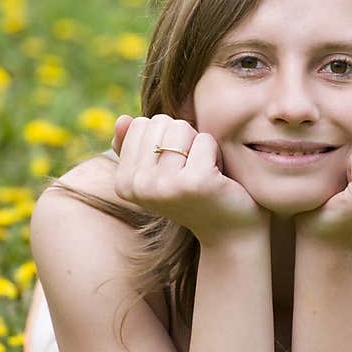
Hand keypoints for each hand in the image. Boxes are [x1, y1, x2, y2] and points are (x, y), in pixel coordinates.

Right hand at [111, 114, 269, 244]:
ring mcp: (165, 185)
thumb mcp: (160, 172)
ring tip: (203, 172)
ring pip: (181, 128)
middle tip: (192, 170)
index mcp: (124, 183)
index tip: (175, 167)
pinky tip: (218, 178)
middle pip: (160, 123)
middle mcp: (139, 187)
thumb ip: (136, 147)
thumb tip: (122, 119)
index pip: (140, 124)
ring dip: (199, 145)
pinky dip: (216, 152)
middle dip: (183, 139)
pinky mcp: (194, 181)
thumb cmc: (195, 196)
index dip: (165, 138)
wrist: (229, 231)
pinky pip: (205, 140)